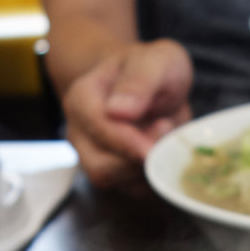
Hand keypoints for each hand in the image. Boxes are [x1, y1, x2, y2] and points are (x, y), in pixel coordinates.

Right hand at [62, 39, 192, 189]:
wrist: (153, 84)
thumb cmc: (152, 70)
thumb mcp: (157, 60)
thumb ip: (140, 80)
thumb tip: (118, 110)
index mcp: (82, 99)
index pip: (98, 127)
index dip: (130, 138)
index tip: (163, 128)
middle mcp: (80, 134)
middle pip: (102, 166)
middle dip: (140, 159)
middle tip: (168, 134)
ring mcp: (94, 158)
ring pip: (116, 183)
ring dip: (148, 170)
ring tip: (166, 140)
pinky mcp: (116, 177)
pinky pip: (133, 190)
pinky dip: (154, 178)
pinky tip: (165, 154)